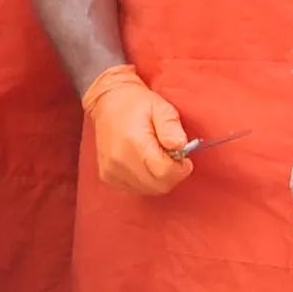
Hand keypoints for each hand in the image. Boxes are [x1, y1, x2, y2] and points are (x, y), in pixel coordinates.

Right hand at [83, 64, 189, 196]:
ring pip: (147, 190)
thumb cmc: (136, 103)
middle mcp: (120, 161)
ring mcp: (111, 171)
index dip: (180, 169)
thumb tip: (180, 146)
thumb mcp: (160, 107)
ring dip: (158, 179)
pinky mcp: (107, 177)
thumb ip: (171, 126)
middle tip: (173, 158)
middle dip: (171, 175)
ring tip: (157, 158)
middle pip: (157, 185)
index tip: (184, 159)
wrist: (108, 101)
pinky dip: (145, 181)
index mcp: (134, 143)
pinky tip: (144, 164)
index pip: (164, 172)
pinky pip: (135, 189)